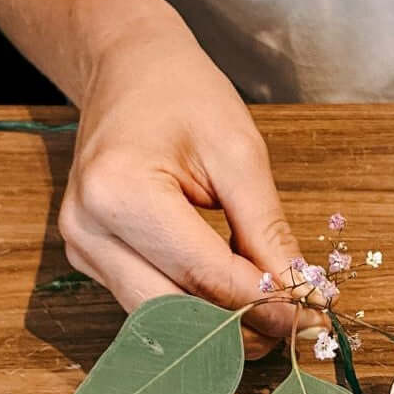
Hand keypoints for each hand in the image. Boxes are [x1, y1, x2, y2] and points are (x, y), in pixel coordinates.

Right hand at [59, 0, 322, 357]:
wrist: (127, 67)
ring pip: (159, 317)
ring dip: (216, 325)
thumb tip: (299, 294)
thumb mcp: (240, 153)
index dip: (264, 303)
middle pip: (176, 310)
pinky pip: (147, 301)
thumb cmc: (183, 94)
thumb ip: (266, 230)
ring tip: (268, 315)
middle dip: (239, 325)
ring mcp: (82, 248)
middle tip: (294, 325)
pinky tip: (230, 300)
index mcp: (120, 193)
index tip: (310, 315)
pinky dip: (192, 308)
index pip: (205, 275)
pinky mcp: (89, 259)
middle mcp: (88, 229)